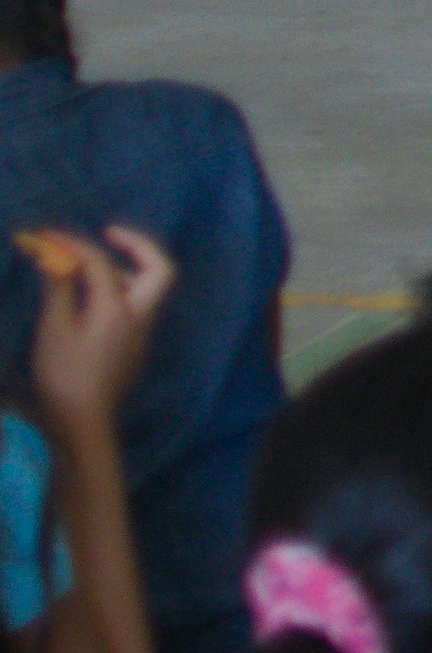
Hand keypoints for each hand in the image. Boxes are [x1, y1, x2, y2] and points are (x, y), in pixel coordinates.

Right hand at [16, 224, 169, 426]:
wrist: (84, 420)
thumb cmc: (64, 375)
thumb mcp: (54, 330)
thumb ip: (59, 290)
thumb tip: (57, 258)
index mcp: (119, 310)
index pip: (102, 264)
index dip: (75, 245)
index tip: (50, 236)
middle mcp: (139, 316)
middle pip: (159, 270)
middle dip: (137, 245)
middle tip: (108, 233)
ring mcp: (140, 331)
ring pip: (148, 287)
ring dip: (125, 267)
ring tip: (89, 264)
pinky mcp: (132, 344)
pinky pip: (135, 304)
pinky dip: (118, 287)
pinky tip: (90, 294)